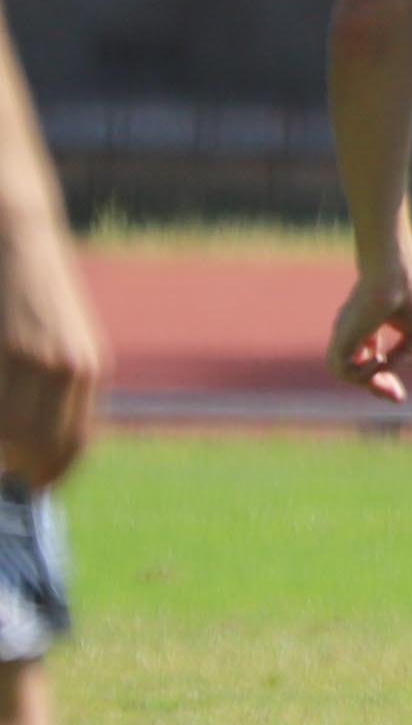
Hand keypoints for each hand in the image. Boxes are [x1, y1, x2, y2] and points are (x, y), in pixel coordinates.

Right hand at [0, 228, 107, 485]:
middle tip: (7, 479)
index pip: (75, 441)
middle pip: (44, 447)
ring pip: (14, 433)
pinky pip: (1, 408)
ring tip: (3, 460)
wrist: (20, 236)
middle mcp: (70, 369)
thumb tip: (30, 436)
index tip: (34, 489)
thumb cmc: (33, 289)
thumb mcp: (61, 337)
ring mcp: (36, 360)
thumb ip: (55, 382)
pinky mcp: (10, 349)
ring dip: (4, 452)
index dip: (51, 472)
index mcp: (89, 369)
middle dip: (20, 472)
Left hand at [325, 260, 411, 407]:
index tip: (399, 395)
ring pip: (346, 373)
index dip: (386, 378)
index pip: (370, 360)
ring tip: (387, 367)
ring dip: (369, 381)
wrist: (395, 277)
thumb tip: (389, 368)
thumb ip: (406, 353)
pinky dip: (363, 372)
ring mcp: (345, 336)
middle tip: (399, 399)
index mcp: (366, 327)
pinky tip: (379, 357)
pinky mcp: (342, 338)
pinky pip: (343, 370)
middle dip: (378, 388)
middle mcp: (351, 333)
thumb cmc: (408, 295)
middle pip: (356, 371)